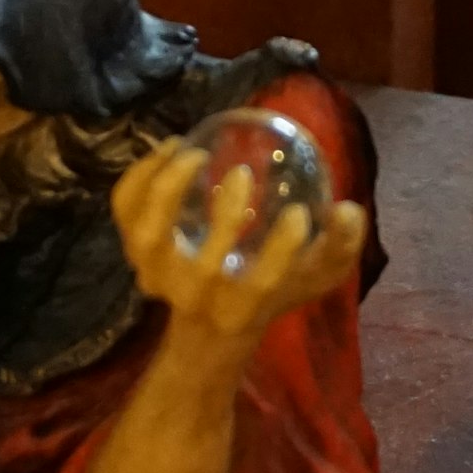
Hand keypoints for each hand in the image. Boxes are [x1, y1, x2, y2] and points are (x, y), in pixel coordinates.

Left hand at [112, 140, 368, 370]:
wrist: (211, 323)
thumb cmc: (272, 291)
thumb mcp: (315, 275)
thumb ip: (339, 244)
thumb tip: (347, 209)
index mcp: (245, 306)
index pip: (265, 284)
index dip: (282, 248)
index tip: (298, 213)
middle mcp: (197, 297)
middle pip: (202, 268)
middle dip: (223, 219)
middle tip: (241, 174)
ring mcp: (158, 276)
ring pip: (148, 237)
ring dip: (165, 190)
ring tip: (188, 151)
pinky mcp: (136, 253)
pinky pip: (125, 212)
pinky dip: (138, 178)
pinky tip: (167, 149)